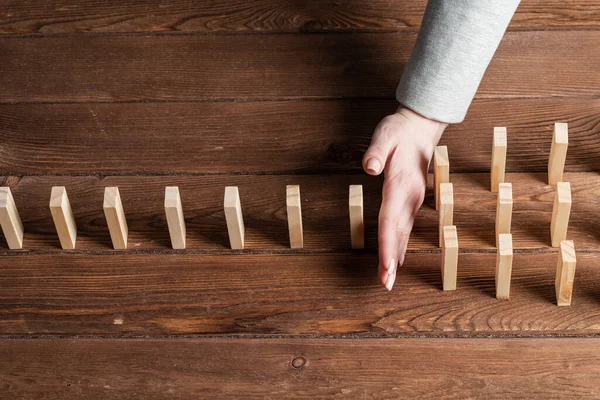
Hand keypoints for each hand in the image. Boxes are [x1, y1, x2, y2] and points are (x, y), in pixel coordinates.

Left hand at [363, 107, 447, 290]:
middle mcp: (410, 197)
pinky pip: (405, 229)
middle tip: (386, 284)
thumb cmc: (399, 131)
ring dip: (396, 258)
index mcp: (401, 184)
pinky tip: (396, 261)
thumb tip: (369, 167)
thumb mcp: (385, 133)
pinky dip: (399, 247)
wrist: (421, 128)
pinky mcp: (412, 202)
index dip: (388, 245)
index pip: (391, 219)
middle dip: (392, 260)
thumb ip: (376, 151)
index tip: (386, 266)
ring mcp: (413, 201)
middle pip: (398, 233)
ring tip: (389, 280)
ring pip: (403, 234)